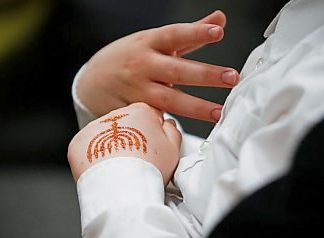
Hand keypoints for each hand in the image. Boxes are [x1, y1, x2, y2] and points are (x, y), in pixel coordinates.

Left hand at [68, 103, 181, 183]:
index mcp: (141, 111)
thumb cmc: (149, 170)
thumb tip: (168, 123)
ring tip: (120, 167)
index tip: (151, 148)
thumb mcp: (173, 149)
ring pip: (105, 135)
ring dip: (111, 147)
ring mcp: (94, 128)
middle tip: (137, 161)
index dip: (151, 133)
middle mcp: (116, 114)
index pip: (147, 116)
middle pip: (125, 124)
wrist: (122, 190)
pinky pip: (87, 148)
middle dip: (130, 139)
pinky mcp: (78, 143)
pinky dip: (93, 158)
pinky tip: (105, 169)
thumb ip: (172, 130)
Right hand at [77, 10, 238, 121]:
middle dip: (206, 75)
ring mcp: (135, 90)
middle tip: (232, 77)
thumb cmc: (131, 58)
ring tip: (219, 112)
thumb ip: (190, 32)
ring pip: (167, 100)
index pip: (174, 34)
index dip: (196, 33)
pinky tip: (184, 132)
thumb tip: (220, 19)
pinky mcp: (130, 112)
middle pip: (176, 71)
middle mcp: (142, 65)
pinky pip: (151, 120)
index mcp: (149, 43)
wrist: (90, 81)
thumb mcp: (154, 39)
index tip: (218, 32)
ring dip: (195, 107)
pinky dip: (166, 126)